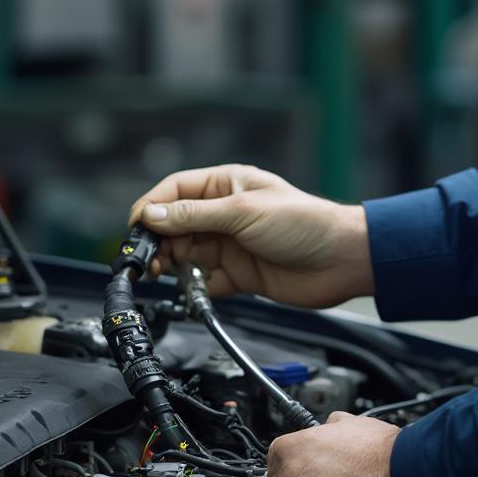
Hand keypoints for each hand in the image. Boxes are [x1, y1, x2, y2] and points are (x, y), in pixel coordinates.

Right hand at [128, 164, 373, 307]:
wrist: (342, 260)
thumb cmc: (304, 223)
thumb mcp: (242, 212)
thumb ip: (194, 216)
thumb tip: (152, 216)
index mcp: (225, 185)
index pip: (176, 191)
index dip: (152, 207)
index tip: (135, 227)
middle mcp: (224, 214)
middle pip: (176, 225)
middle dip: (157, 240)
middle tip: (145, 258)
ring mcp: (230, 245)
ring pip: (186, 254)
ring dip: (171, 264)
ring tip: (162, 274)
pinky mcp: (239, 274)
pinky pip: (205, 282)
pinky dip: (193, 288)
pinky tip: (188, 291)